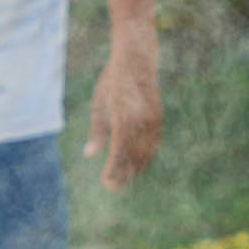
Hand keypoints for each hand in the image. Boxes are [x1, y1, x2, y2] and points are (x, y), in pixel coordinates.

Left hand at [90, 34, 162, 189]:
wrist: (137, 60)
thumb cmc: (112, 82)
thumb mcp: (99, 105)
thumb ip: (97, 132)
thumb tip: (89, 155)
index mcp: (123, 119)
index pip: (119, 155)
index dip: (113, 171)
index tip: (105, 182)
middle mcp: (140, 123)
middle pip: (133, 158)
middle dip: (123, 175)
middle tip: (112, 187)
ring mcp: (152, 121)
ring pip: (145, 154)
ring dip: (135, 169)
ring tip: (124, 179)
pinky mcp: (159, 119)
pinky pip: (153, 145)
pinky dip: (146, 157)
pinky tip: (138, 165)